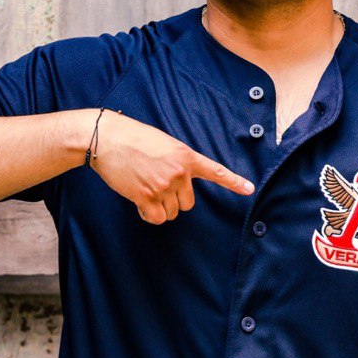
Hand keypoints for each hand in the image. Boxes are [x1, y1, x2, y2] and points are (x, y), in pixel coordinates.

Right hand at [89, 109, 253, 221]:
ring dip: (160, 207)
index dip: (233, 182)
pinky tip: (139, 201)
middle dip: (174, 200)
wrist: (107, 139)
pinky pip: (156, 218)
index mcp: (186, 156)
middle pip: (187, 204)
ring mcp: (163, 186)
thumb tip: (180, 183)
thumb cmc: (133, 138)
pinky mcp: (146, 197)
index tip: (249, 189)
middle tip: (157, 185)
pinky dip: (149, 215)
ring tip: (144, 188)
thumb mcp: (164, 144)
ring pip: (171, 213)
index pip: (215, 171)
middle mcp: (178, 173)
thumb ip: (178, 162)